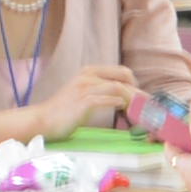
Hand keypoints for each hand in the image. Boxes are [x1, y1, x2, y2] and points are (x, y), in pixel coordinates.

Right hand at [0, 66, 140, 142]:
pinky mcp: (83, 101)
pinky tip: (124, 110)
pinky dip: (119, 104)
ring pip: (119, 88)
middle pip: (124, 77)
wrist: (43, 120)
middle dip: (139, 91)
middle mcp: (88, 75)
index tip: (143, 98)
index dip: (136, 84)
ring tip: (140, 111)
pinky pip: (107, 99)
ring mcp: (85, 87)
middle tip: (147, 106)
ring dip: (133, 100)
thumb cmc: (64, 111)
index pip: (122, 72)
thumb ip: (101, 92)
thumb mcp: (84, 94)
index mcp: (89, 72)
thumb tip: (124, 98)